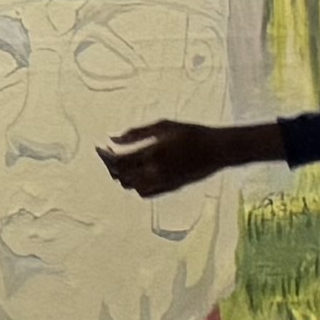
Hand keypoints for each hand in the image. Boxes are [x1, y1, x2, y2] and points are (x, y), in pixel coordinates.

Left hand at [100, 121, 241, 201]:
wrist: (219, 150)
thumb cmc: (192, 133)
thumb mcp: (164, 126)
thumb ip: (137, 133)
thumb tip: (112, 138)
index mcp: (153, 153)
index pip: (118, 161)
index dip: (104, 155)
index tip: (100, 147)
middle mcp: (156, 171)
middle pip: (121, 176)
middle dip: (110, 165)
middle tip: (109, 154)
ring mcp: (163, 182)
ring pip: (131, 187)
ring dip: (122, 176)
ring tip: (122, 163)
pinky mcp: (171, 188)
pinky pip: (145, 193)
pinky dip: (136, 185)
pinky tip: (138, 173)